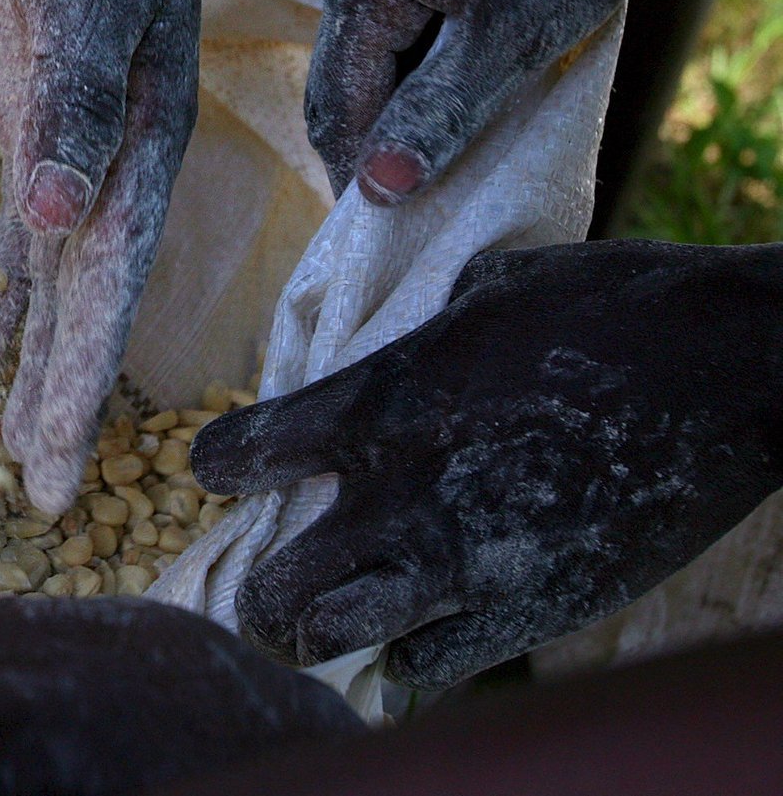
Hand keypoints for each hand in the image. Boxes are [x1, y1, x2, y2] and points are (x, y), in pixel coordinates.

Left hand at [0, 0, 204, 515]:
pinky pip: (30, 227)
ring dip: (40, 360)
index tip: (54, 469)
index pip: (105, 289)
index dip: (79, 382)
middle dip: (64, 400)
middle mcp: (114, 164)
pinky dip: (12, 287)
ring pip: (58, 278)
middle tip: (46, 496)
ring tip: (22, 446)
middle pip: (86, 304)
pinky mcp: (44, 121)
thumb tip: (55, 219)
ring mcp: (80, 147)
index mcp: (138, 146)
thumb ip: (78, 100)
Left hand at [191, 240, 782, 688]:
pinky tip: (419, 630)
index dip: (219, 467)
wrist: (737, 368)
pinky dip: (410, 655)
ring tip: (324, 625)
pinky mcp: (532, 611)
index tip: (230, 470)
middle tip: (274, 586)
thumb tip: (396, 336)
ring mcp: (465, 565)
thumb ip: (417, 328)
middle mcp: (402, 496)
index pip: (235, 457)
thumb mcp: (490, 286)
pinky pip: (429, 665)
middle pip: (272, 589)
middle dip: (261, 595)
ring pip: (334, 639)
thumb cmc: (615, 304)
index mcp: (378, 406)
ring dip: (318, 635)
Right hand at [306, 0, 716, 201]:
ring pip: (369, 37)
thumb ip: (440, 110)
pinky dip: (420, 40)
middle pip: (344, 74)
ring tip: (463, 118)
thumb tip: (377, 190)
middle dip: (380, 135)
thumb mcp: (516, 33)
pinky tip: (471, 47)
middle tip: (433, 190)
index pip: (336, 109)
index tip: (398, 230)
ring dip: (404, 87)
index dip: (363, 175)